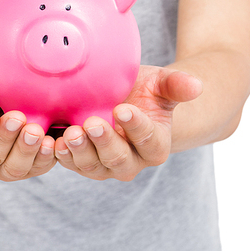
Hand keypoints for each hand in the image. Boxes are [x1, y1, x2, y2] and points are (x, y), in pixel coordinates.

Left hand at [54, 66, 202, 181]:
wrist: (126, 98)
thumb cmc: (146, 90)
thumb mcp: (161, 83)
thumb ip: (176, 85)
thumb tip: (197, 85)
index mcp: (156, 144)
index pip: (148, 140)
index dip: (136, 126)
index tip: (123, 109)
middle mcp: (132, 160)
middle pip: (118, 159)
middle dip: (104, 143)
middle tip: (90, 124)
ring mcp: (105, 164)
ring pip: (93, 166)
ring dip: (79, 153)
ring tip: (70, 134)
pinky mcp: (83, 161)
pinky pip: (72, 164)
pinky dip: (62, 156)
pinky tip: (52, 141)